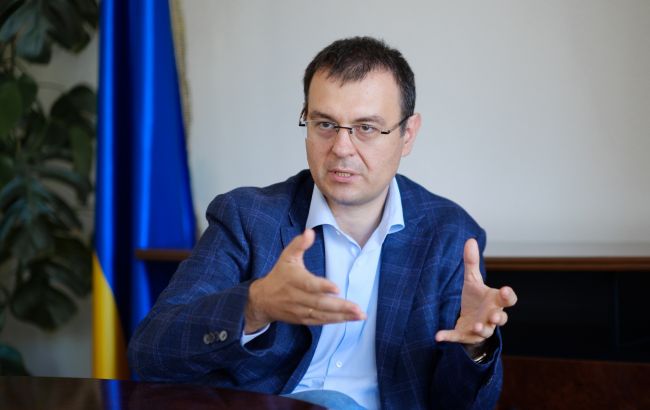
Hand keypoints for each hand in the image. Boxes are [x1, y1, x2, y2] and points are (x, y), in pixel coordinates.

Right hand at [244, 229, 365, 332]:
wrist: (263, 300)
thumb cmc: (280, 274)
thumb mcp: (286, 256)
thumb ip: (299, 244)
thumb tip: (309, 232)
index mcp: (294, 279)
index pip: (309, 285)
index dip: (322, 287)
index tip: (337, 288)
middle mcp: (297, 297)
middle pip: (320, 303)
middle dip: (340, 306)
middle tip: (357, 308)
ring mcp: (300, 310)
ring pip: (322, 314)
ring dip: (342, 316)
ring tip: (359, 315)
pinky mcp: (302, 319)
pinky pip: (320, 321)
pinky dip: (334, 321)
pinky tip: (349, 319)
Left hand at [435, 238, 516, 344]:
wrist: (470, 322)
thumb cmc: (476, 299)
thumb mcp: (473, 280)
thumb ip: (472, 263)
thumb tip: (470, 239)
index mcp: (495, 301)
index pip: (508, 300)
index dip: (509, 296)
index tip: (506, 290)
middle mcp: (491, 316)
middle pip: (500, 318)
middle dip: (498, 317)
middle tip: (495, 316)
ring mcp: (480, 328)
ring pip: (485, 330)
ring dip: (481, 328)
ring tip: (477, 326)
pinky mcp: (466, 336)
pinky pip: (458, 337)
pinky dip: (449, 336)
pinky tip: (438, 335)